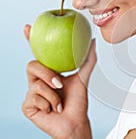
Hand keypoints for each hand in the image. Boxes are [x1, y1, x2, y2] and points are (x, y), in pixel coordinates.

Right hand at [22, 24, 95, 138]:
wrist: (75, 122)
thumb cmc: (78, 102)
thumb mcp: (83, 78)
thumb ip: (88, 59)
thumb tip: (93, 40)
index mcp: (49, 72)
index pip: (38, 54)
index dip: (31, 40)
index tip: (29, 27)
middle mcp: (37, 81)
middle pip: (32, 65)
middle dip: (46, 74)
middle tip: (60, 83)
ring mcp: (31, 93)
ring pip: (35, 84)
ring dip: (53, 95)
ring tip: (60, 102)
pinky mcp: (27, 106)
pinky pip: (34, 98)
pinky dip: (49, 104)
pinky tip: (53, 110)